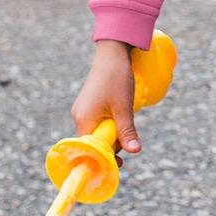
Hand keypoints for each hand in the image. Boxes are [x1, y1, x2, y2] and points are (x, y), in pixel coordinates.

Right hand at [71, 42, 141, 169]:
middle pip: (96, 142)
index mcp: (84, 121)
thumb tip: (135, 151)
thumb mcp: (124, 107)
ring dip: (113, 130)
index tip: (120, 163)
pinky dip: (111, 121)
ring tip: (125, 116)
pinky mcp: (89, 104)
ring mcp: (83, 110)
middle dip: (113, 143)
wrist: (113, 52)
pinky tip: (120, 111)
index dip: (106, 157)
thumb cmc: (117, 78)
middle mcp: (79, 117)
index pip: (92, 150)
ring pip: (99, 131)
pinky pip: (99, 121)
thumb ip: (127, 131)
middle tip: (129, 138)